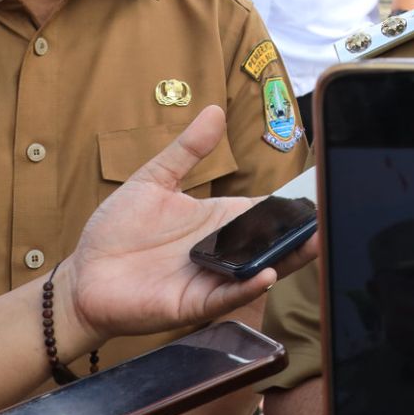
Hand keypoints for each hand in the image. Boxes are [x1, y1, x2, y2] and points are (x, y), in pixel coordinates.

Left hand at [59, 105, 318, 348]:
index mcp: (220, 221)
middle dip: (303, 234)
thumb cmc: (116, 230)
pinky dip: (247, 288)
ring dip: (288, 261)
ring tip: (313, 244)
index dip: (294, 206)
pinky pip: (225, 297)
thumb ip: (187, 150)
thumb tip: (215, 111)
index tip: (323, 194)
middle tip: (330, 220)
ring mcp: (211, 279)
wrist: (83, 275)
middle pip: (273, 244)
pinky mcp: (191, 303)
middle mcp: (223, 252)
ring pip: (260, 272)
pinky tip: (265, 274)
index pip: (267, 213)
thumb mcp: (154, 180)